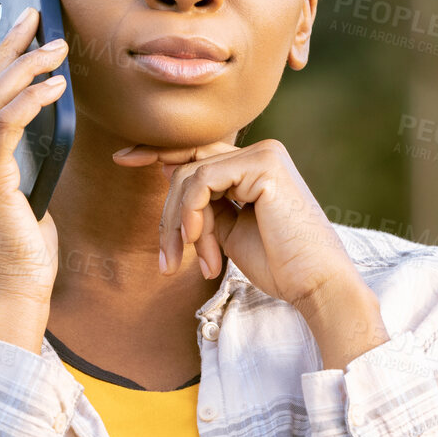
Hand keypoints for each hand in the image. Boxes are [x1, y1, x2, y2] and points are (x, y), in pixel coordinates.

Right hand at [0, 5, 69, 349]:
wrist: (13, 300)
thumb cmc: (24, 257)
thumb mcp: (24, 200)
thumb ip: (25, 166)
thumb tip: (48, 131)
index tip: (23, 31)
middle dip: (9, 47)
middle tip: (37, 16)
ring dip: (27, 67)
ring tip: (59, 48)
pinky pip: (5, 126)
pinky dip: (31, 99)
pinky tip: (56, 86)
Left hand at [111, 137, 358, 311]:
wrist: (315, 284)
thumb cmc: (279, 265)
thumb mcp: (230, 230)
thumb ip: (205, 203)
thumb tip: (168, 174)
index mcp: (256, 165)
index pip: (198, 152)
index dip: (156, 153)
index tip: (121, 159)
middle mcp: (262, 152)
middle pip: (188, 167)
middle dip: (168, 216)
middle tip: (167, 261)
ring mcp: (264, 154)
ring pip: (190, 176)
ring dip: (181, 226)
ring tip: (194, 263)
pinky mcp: (263, 164)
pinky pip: (201, 182)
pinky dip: (193, 217)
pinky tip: (203, 247)